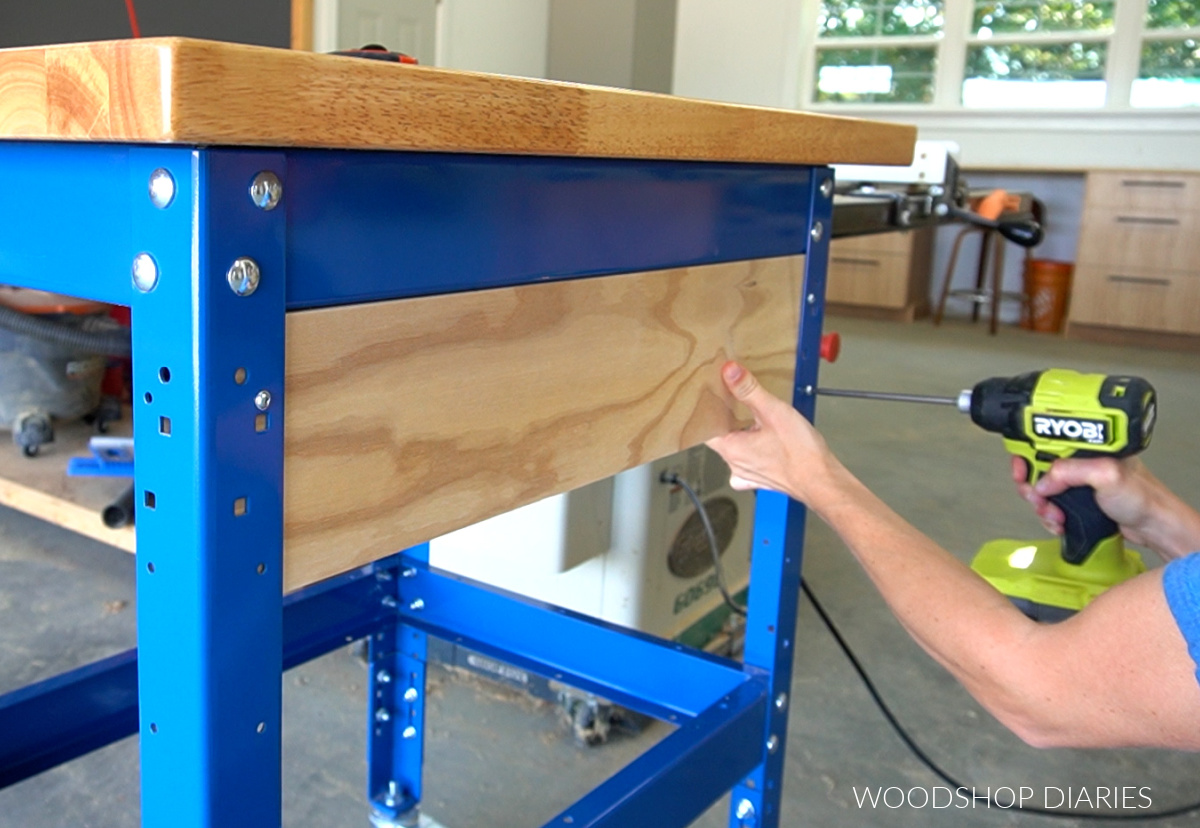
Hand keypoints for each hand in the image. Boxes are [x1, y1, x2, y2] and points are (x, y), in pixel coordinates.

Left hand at [705, 361, 839, 506]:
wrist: (821, 480)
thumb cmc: (801, 454)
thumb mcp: (773, 411)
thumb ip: (749, 390)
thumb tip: (730, 372)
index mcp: (731, 448)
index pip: (704, 426)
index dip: (707, 408)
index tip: (713, 395)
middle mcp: (734, 464)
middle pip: (719, 436)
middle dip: (725, 418)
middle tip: (734, 400)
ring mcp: (747, 473)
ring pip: (734, 448)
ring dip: (739, 433)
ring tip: (751, 417)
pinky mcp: (761, 478)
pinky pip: (747, 462)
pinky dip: (751, 450)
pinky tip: (760, 441)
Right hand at [1013, 456, 1198, 560]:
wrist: (1153, 526)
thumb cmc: (1142, 497)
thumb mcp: (1106, 476)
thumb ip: (1071, 472)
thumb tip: (1042, 481)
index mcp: (1085, 445)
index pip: (1043, 441)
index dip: (1026, 454)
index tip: (1021, 470)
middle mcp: (1080, 461)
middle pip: (1037, 467)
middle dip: (1032, 486)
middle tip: (1038, 498)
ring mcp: (1078, 481)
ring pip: (1042, 490)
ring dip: (1042, 506)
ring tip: (1055, 515)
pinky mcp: (1077, 500)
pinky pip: (1050, 506)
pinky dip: (1049, 517)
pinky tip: (1060, 522)